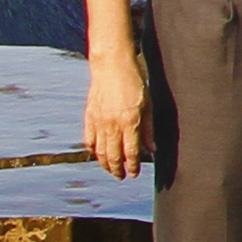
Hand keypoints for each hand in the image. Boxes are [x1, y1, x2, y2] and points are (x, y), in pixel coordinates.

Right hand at [83, 47, 147, 180]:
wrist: (111, 65)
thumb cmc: (134, 82)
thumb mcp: (148, 104)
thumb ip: (148, 129)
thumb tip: (152, 149)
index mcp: (130, 122)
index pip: (131, 153)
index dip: (133, 167)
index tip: (134, 174)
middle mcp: (113, 125)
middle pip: (113, 156)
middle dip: (118, 170)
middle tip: (122, 177)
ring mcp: (98, 122)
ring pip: (99, 152)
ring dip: (105, 164)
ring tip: (111, 170)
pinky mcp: (89, 117)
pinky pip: (89, 140)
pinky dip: (93, 151)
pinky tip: (97, 155)